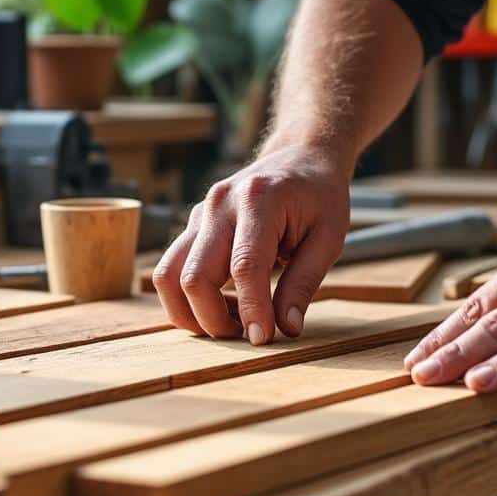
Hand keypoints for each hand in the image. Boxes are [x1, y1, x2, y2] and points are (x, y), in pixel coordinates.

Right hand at [152, 143, 352, 343]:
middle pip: (193, 276)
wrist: (300, 157)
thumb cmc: (319, 196)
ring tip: (230, 322)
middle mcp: (219, 205)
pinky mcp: (192, 227)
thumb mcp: (329, 238)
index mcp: (259, 200)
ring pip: (167, 275)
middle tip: (246, 335)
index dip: (251, 309)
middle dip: (213, 319)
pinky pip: (172, 270)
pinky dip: (190, 299)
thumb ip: (304, 283)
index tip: (262, 338)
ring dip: (191, 313)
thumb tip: (286, 329)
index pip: (244, 266)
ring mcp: (200, 214)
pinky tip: (225, 304)